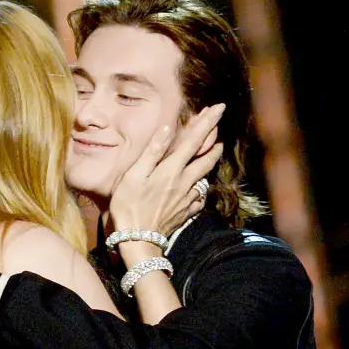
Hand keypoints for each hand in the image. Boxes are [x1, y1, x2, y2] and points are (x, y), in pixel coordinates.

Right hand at [109, 103, 224, 237]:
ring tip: (213, 152)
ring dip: (210, 162)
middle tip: (218, 129)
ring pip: (205, 176)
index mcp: (171, 170)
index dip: (208, 122)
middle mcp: (184, 182)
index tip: (219, 107)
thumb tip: (168, 129)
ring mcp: (187, 199)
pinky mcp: (186, 213)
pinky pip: (199, 197)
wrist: (138, 241)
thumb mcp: (133, 176)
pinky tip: (200, 186)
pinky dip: (202, 187)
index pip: (194, 140)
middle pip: (206, 158)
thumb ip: (152, 152)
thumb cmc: (129, 207)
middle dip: (214, 141)